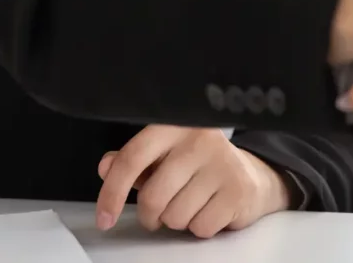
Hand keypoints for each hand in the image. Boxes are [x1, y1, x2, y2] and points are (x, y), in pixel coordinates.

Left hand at [95, 126, 288, 237]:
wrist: (248, 175)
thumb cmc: (197, 167)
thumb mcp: (162, 158)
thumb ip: (132, 163)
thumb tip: (106, 166)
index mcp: (174, 126)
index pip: (133, 158)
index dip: (112, 192)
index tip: (104, 218)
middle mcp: (199, 139)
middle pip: (153, 197)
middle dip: (151, 215)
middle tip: (161, 210)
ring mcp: (223, 162)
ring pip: (176, 216)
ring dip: (177, 221)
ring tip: (191, 204)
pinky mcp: (238, 189)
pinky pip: (200, 227)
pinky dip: (199, 227)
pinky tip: (209, 209)